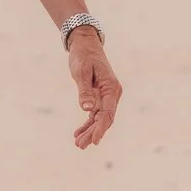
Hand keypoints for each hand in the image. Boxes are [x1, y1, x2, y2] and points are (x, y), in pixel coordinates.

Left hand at [67, 30, 121, 148]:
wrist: (85, 44)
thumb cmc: (84, 56)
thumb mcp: (81, 71)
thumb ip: (84, 90)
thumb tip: (87, 109)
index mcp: (112, 88)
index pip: (108, 113)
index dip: (101, 128)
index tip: (94, 140)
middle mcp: (112, 94)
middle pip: (105, 119)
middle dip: (93, 133)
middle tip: (80, 146)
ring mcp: (106, 96)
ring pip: (99, 119)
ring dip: (90, 131)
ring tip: (78, 144)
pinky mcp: (98, 97)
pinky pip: (94, 114)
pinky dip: (87, 124)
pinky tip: (78, 133)